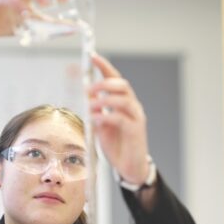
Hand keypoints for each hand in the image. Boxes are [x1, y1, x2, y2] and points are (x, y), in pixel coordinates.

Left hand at [88, 54, 150, 184]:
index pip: (116, 79)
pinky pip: (120, 119)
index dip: (105, 66)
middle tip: (88, 89)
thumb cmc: (117, 145)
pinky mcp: (136, 131)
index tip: (92, 56)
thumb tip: (87, 93)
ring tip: (90, 108)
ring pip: (123, 100)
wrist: (130, 167)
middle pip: (122, 85)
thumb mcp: (101, 124)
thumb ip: (96, 109)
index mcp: (124, 102)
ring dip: (103, 101)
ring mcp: (136, 118)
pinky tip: (96, 121)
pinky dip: (105, 117)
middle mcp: (133, 106)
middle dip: (103, 83)